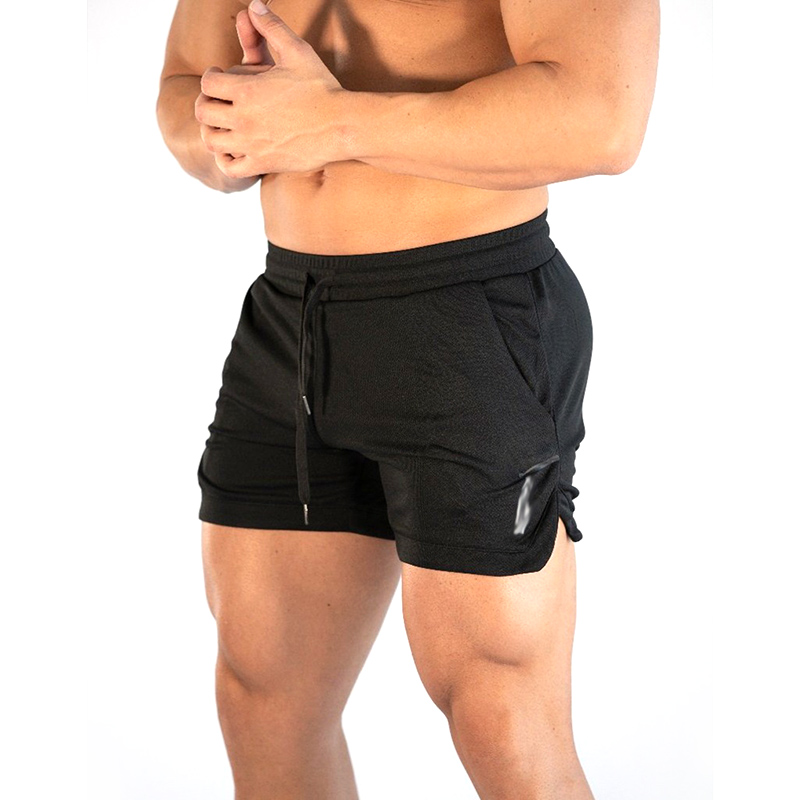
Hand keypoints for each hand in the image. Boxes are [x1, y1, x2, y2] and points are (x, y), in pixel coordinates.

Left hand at [194, 0, 348, 178]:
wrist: (340, 125)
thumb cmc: (321, 88)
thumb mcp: (297, 51)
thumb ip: (272, 27)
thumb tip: (254, 5)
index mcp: (247, 89)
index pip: (208, 82)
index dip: (211, 77)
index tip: (220, 77)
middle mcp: (243, 118)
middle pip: (203, 111)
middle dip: (206, 103)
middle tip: (217, 102)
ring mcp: (251, 143)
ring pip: (211, 140)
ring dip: (213, 131)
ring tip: (223, 126)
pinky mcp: (263, 164)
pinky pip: (229, 167)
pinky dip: (225, 159)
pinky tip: (233, 150)